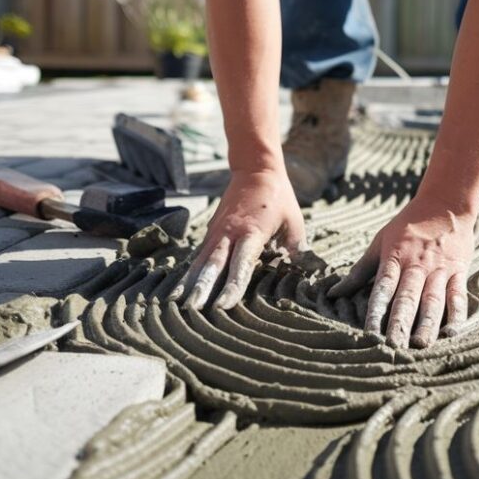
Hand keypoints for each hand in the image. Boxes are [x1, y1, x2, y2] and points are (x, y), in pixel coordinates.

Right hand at [169, 168, 305, 311]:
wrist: (255, 168)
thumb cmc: (278, 197)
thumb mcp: (294, 221)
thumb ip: (296, 248)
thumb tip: (303, 273)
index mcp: (252, 232)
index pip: (242, 264)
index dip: (233, 286)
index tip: (223, 306)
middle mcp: (230, 233)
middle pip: (213, 264)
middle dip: (201, 288)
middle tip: (191, 309)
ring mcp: (217, 231)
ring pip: (200, 260)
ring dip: (189, 282)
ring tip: (175, 303)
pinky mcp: (211, 231)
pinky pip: (199, 255)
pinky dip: (189, 271)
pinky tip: (180, 288)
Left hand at [328, 196, 474, 348]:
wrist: (446, 203)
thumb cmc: (408, 225)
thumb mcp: (380, 242)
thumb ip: (359, 270)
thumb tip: (333, 294)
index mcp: (395, 258)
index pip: (383, 288)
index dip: (376, 311)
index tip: (369, 333)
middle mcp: (417, 266)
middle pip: (407, 298)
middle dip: (400, 323)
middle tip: (394, 347)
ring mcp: (439, 270)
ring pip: (433, 300)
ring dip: (427, 324)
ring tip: (420, 345)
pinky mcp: (459, 271)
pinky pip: (458, 296)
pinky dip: (457, 315)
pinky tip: (451, 333)